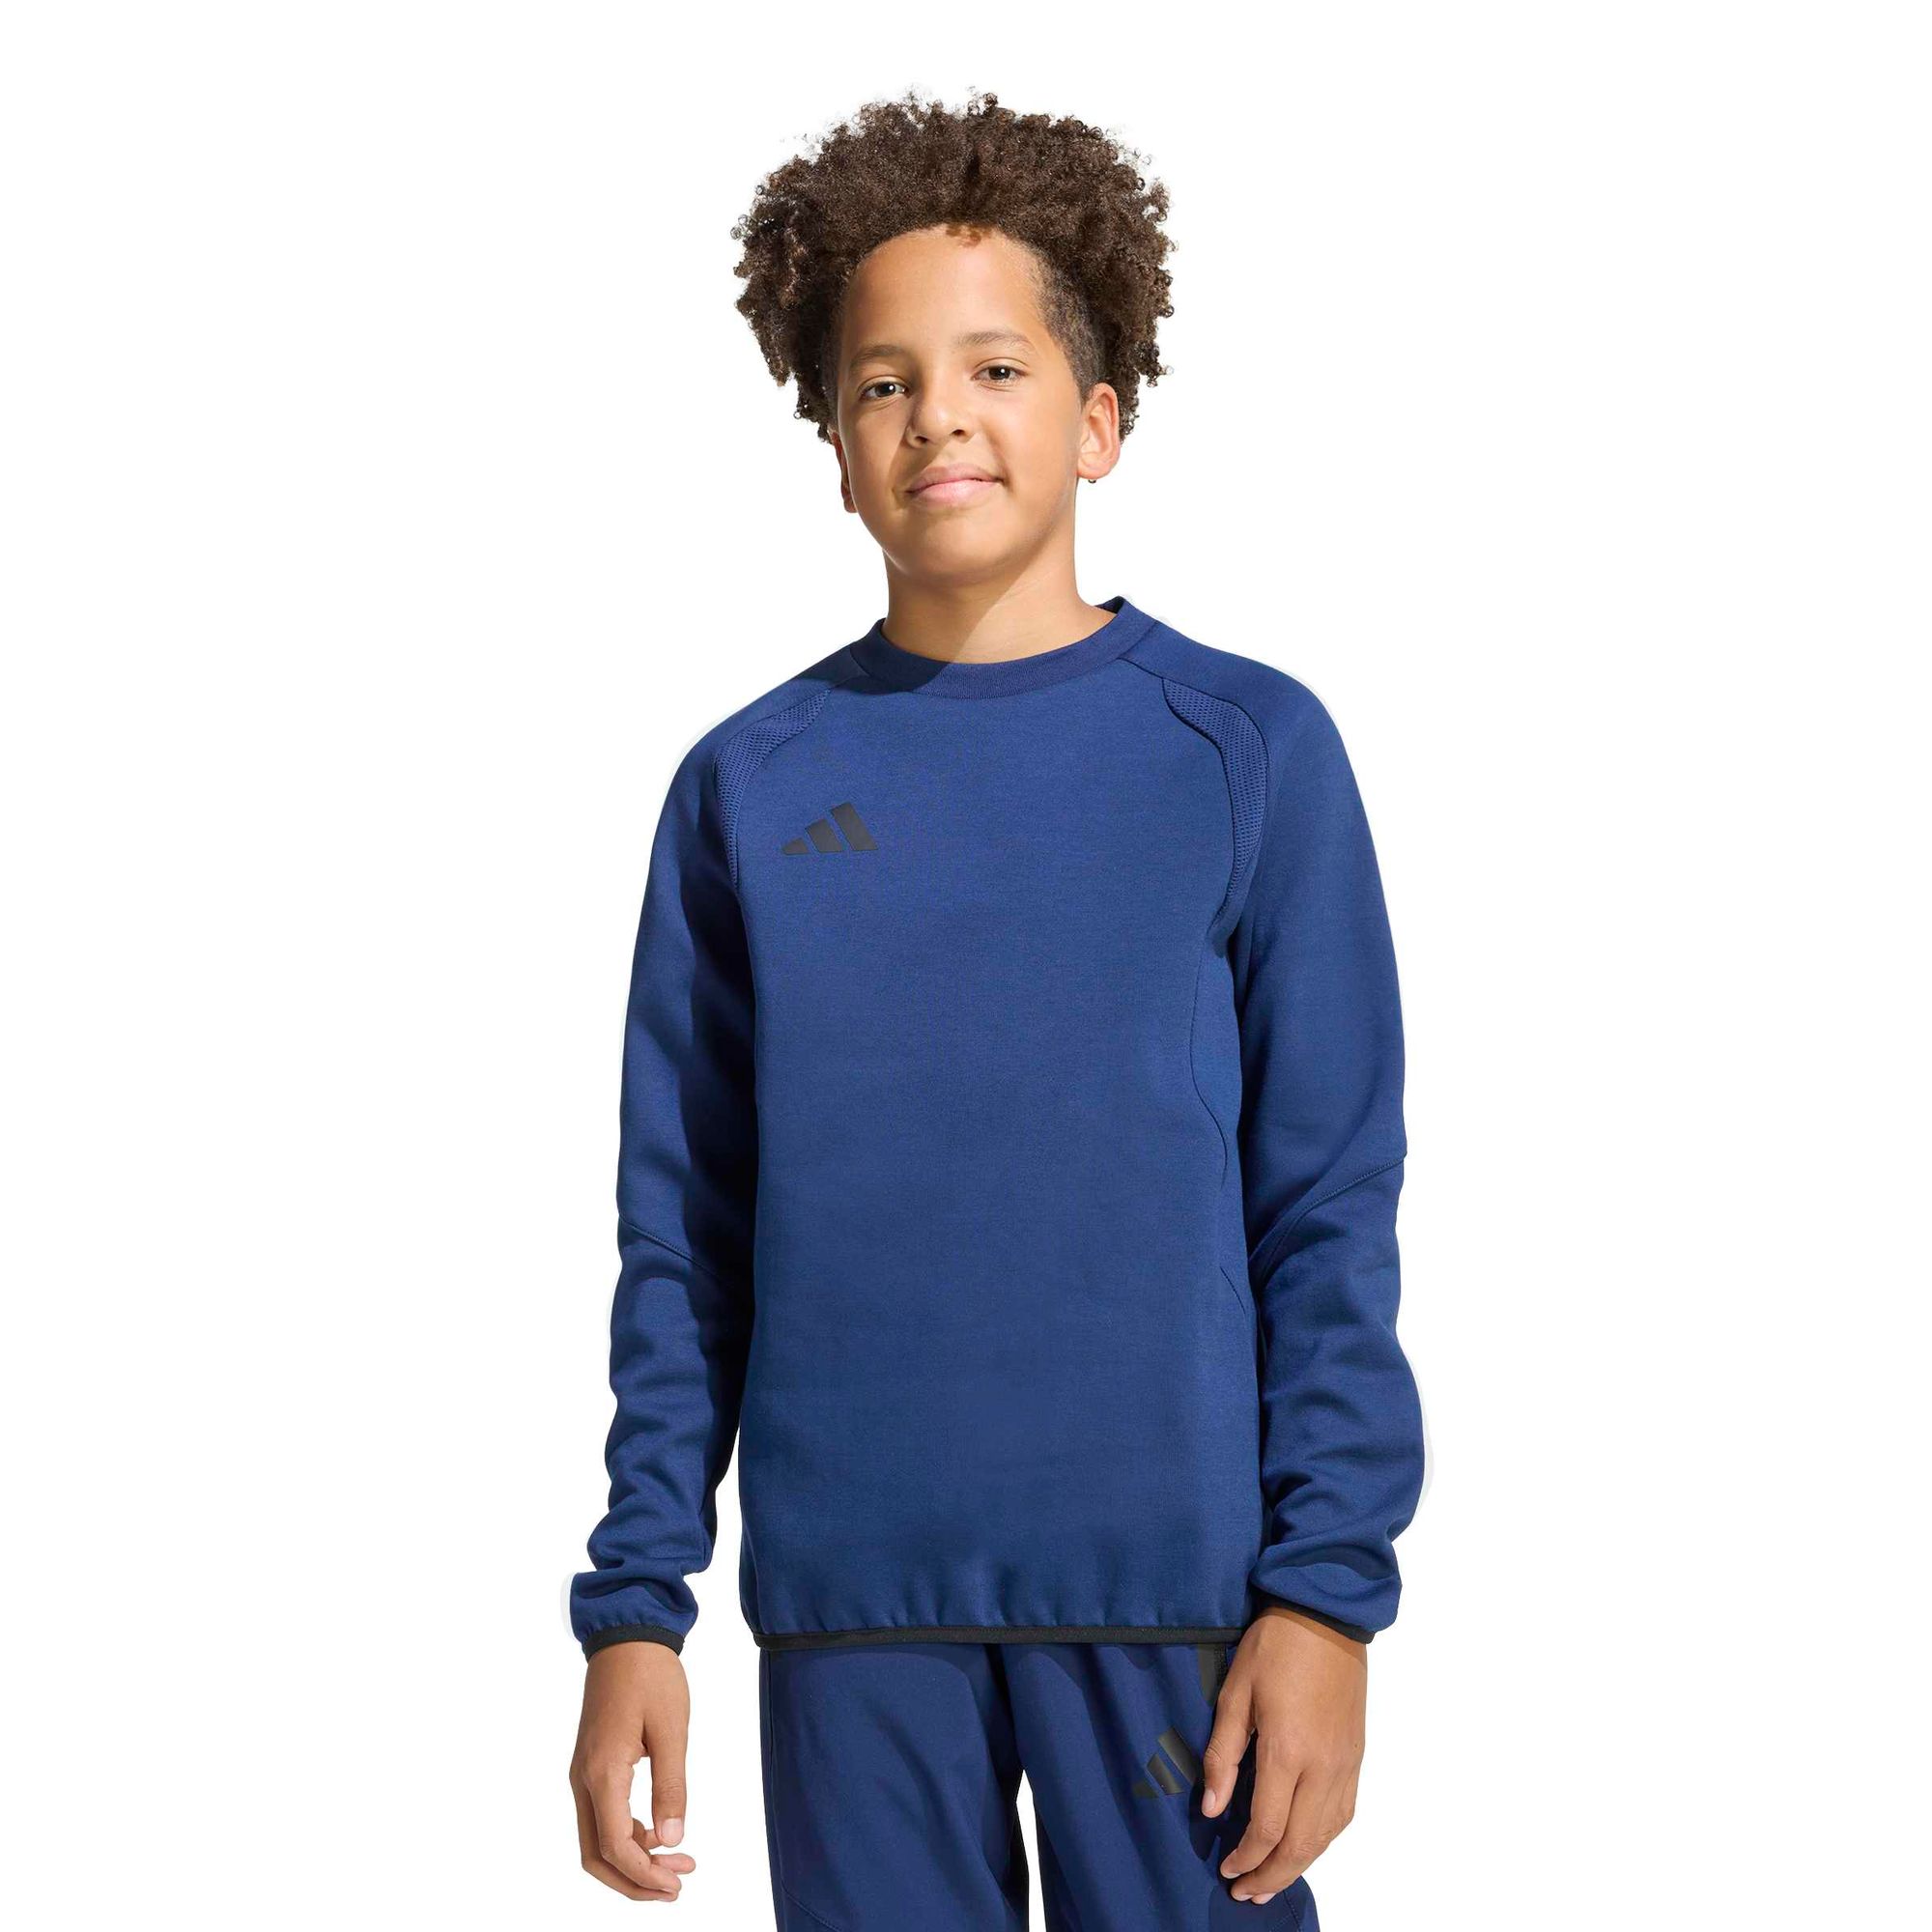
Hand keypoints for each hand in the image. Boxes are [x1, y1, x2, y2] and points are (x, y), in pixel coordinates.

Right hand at [569, 1642, 699, 1899]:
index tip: (678, 1883)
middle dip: (634, 1881)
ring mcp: (583, 1774)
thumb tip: (672, 1840)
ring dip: (632, 1861)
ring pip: (596, 1840)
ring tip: (677, 1864)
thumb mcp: (671, 1729)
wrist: (626, 1636)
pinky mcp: (591, 1766)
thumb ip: (671, 1787)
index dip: (645, 1875)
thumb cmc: (651, 1676)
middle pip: (596, 1856)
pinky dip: (627, 1838)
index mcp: (602, 1772)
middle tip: (677, 1886)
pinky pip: (601, 1818)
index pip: (615, 1845)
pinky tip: (658, 1834)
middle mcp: (583, 1780)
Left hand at [1201, 1606, 1366, 1904]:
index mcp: (1288, 1751)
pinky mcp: (1357, 1756)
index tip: (1226, 1869)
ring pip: (1327, 1835)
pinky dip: (1323, 1840)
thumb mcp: (1234, 1693)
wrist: (1325, 1615)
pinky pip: (1344, 1814)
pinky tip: (1305, 1844)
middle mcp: (1323, 1767)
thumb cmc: (1273, 1648)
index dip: (1246, 1857)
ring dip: (1299, 1865)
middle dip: (1272, 1876)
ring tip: (1272, 1881)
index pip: (1268, 1827)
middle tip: (1246, 1893)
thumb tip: (1213, 1808)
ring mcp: (1346, 1764)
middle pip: (1301, 1843)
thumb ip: (1224, 1754)